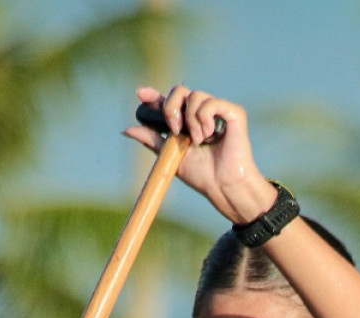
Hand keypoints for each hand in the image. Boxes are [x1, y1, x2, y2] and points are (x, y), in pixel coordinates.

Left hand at [122, 84, 277, 225]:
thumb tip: (126, 130)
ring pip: (195, 95)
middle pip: (180, 90)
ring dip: (191, 120)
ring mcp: (218, 111)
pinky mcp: (233, 112)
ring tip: (199, 141)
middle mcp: (202, 113)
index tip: (141, 94)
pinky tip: (210, 134)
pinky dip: (205, 117)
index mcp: (188, 122)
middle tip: (174, 130)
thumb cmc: (202, 175)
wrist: (222, 185)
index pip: (169, 102)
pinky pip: (211, 102)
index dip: (154, 95)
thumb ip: (152, 140)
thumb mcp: (170, 156)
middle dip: (171, 107)